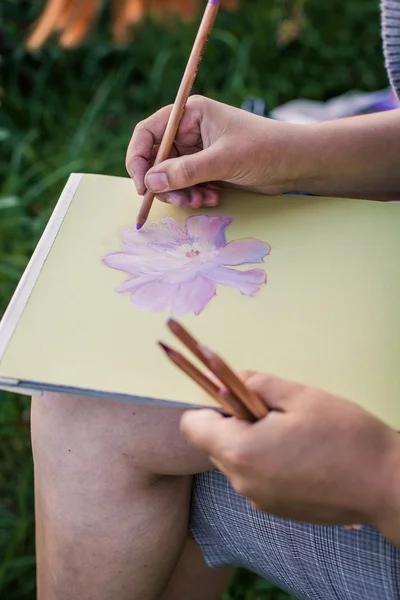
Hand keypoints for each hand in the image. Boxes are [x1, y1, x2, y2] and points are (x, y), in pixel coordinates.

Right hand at [126, 95, 303, 208]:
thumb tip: (151, 182)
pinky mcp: (207, 169)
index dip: (139, 159)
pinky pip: (186, 186)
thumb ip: (186, 171)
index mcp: (190, 115)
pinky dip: (193, 196)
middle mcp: (190, 131)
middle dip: (165, 183)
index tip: (143, 185)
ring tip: (201, 201)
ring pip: (170, 177)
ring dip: (181, 193)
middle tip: (180, 200)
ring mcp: (198, 151)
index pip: (148, 133)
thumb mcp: (223, 160)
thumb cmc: (264, 149)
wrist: (295, 163)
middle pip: (156, 160)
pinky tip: (211, 198)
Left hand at [181, 371, 399, 543]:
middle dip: (232, 423)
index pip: (191, 426)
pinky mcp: (276, 510)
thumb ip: (255, 383)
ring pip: (235, 460)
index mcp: (240, 452)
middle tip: (271, 411)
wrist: (385, 485)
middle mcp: (241, 482)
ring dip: (251, 442)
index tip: (232, 396)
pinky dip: (266, 462)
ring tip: (291, 433)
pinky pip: (255, 477)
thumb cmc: (344, 435)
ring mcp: (258, 500)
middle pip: (213, 444)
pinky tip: (300, 455)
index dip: (207, 405)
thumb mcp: (298, 395)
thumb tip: (227, 377)